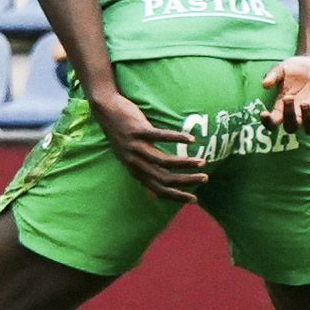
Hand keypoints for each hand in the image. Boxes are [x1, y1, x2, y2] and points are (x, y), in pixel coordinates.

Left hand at [90, 90, 209, 202]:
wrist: (105, 111)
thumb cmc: (121, 135)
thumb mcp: (129, 159)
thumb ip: (142, 176)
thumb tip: (151, 197)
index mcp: (135, 170)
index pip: (157, 189)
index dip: (176, 196)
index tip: (194, 199)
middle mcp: (134, 161)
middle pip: (162, 177)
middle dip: (185, 181)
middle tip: (204, 178)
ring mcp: (135, 146)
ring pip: (162, 160)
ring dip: (184, 163)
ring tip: (202, 162)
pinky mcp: (138, 131)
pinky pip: (160, 136)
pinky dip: (177, 139)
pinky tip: (191, 140)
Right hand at [260, 55, 309, 131]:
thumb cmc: (295, 68)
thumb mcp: (282, 69)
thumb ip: (273, 75)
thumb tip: (265, 84)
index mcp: (282, 108)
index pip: (273, 123)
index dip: (268, 122)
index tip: (264, 113)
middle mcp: (297, 115)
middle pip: (291, 127)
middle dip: (289, 117)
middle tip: (288, 98)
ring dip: (307, 120)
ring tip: (304, 104)